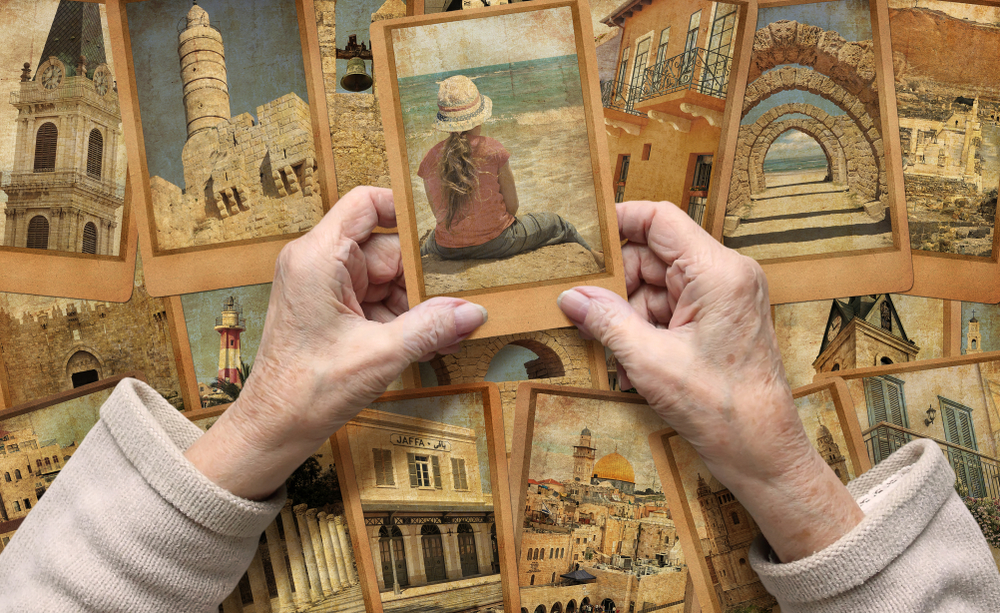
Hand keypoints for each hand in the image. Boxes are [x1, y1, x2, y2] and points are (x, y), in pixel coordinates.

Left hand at [185, 187, 487, 499]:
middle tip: (462, 298)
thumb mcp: (379, 356)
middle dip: (424, 278)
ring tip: (449, 332)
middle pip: (388, 249)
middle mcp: (320, 264)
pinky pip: (379, 302)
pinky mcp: (334, 311)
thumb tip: (473, 311)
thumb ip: (430, 328)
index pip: (366, 204)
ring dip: (419, 305)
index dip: (406, 209)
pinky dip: (404, 319)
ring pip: (389, 279)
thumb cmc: (305, 391)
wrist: (273, 430)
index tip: (445, 228)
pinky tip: (431, 341)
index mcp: (319, 258)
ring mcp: (327, 288)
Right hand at [557, 200, 861, 561]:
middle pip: (656, 254)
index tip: (584, 234)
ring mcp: (726, 297)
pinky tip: (633, 357)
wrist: (762, 451)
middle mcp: (727, 275)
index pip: (661, 220)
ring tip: (616, 347)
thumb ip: (606, 320)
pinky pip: (673, 306)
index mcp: (718, 272)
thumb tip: (571, 297)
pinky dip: (647, 326)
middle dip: (619, 281)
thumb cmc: (720, 409)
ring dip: (631, 310)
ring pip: (660, 283)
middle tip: (584, 305)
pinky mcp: (721, 319)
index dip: (619, 220)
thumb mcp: (649, 361)